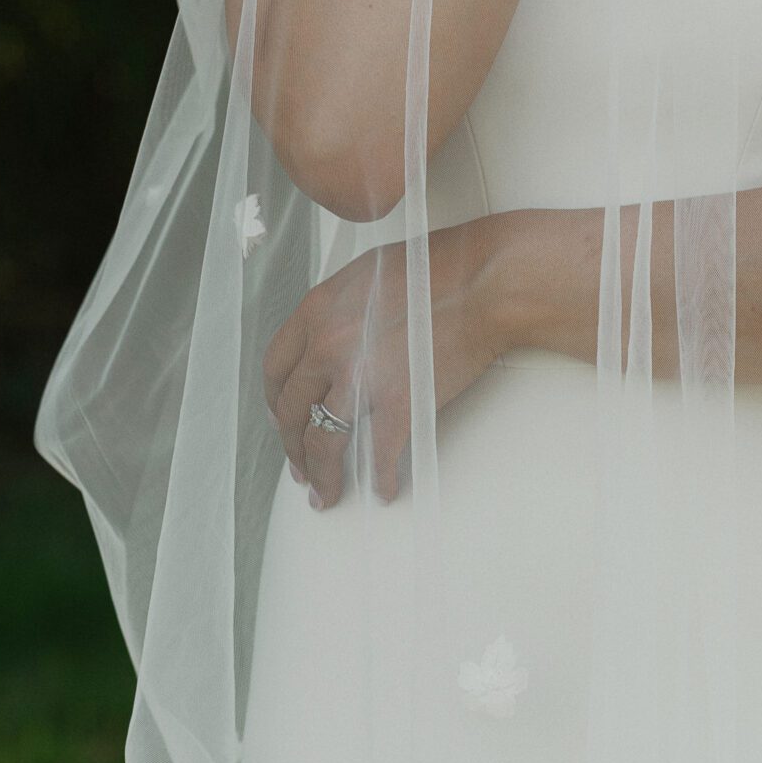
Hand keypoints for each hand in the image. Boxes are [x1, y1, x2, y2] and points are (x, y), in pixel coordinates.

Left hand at [263, 218, 510, 506]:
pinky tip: (382, 488)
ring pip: (323, 441)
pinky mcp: (397, 404)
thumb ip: (341, 308)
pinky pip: (377, 456)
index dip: (276, 401)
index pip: (277, 366)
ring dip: (322, 474)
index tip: (283, 418)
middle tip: (301, 466)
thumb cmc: (441, 269)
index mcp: (319, 309)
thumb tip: (332, 336)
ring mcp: (359, 377)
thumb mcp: (370, 273)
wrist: (485, 281)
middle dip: (293, 446)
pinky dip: (379, 480)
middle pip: (293, 410)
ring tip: (326, 493)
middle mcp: (328, 344)